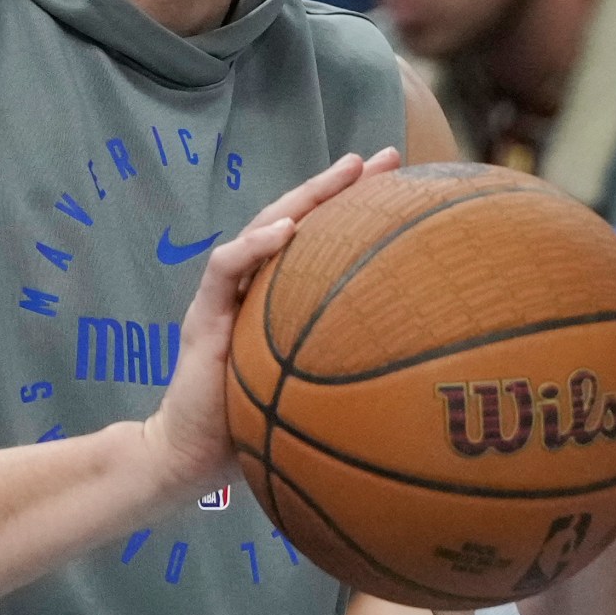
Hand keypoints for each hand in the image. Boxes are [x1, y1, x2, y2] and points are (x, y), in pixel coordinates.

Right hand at [140, 149, 403, 495]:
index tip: (408, 187)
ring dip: (304, 198)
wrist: (191, 456)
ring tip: (343, 174)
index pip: (322, 242)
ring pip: (264, 228)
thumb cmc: (253, 430)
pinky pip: (225, 270)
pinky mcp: (203, 317)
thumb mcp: (314, 392)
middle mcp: (255, 288)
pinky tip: (284, 231)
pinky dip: (252, 245)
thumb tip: (424, 374)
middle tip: (386, 158)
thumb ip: (349, 372)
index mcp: (281, 299)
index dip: (360, 211)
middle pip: (299, 220)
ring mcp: (227, 297)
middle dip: (341, 185)